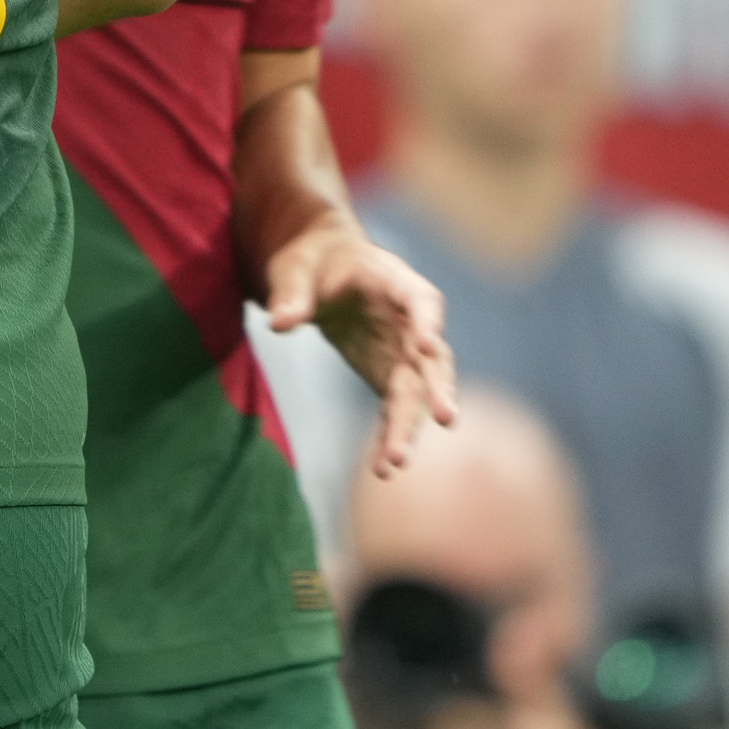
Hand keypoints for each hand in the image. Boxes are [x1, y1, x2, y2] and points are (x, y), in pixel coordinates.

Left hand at [260, 218, 454, 478]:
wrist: (318, 268)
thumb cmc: (310, 259)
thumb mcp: (294, 268)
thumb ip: (292, 293)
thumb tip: (280, 323)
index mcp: (392, 280)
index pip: (420, 299)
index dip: (428, 321)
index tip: (430, 346)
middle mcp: (410, 320)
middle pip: (432, 356)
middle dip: (439, 386)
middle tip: (447, 417)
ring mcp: (403, 351)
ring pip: (416, 391)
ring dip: (409, 425)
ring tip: (395, 462)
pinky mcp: (389, 374)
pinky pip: (394, 408)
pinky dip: (389, 434)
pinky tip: (383, 468)